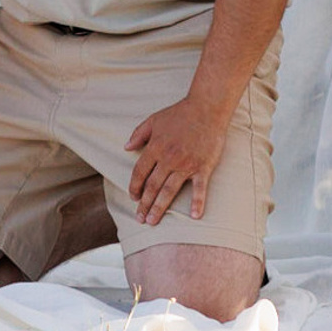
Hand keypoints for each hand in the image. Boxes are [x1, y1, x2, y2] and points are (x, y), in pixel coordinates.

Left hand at [125, 97, 229, 226]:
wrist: (206, 109)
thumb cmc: (179, 114)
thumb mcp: (153, 120)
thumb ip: (138, 135)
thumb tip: (126, 147)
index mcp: (156, 147)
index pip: (140, 172)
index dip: (134, 186)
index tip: (133, 198)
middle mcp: (169, 159)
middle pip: (152, 186)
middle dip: (144, 204)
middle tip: (140, 219)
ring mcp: (186, 165)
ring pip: (169, 191)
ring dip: (160, 208)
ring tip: (153, 221)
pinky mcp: (203, 167)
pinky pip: (199, 189)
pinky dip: (198, 203)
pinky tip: (194, 217)